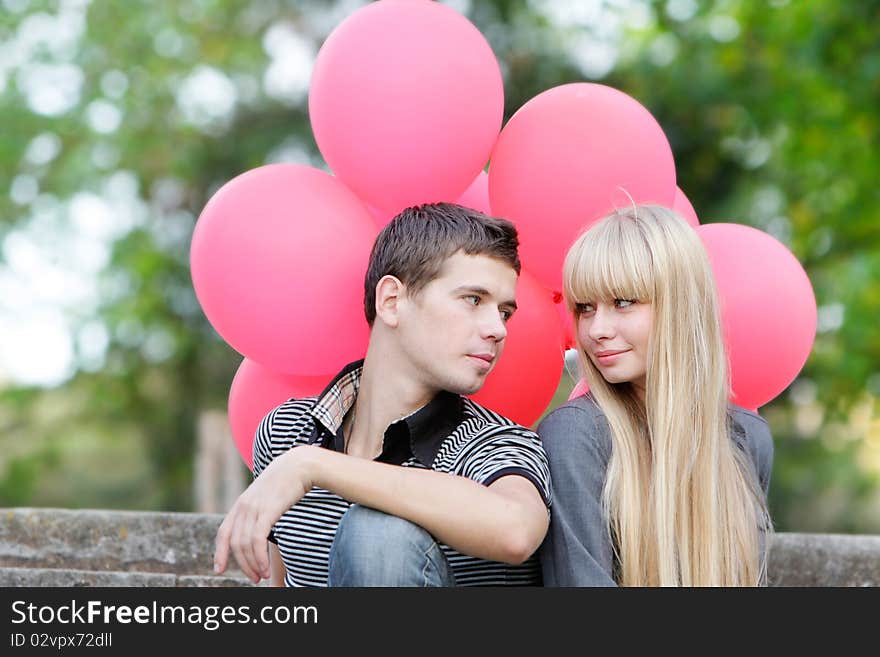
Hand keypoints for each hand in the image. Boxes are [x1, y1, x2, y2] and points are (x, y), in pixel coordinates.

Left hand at [213, 446, 315, 582]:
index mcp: (241, 504)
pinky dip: (259, 558)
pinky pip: (257, 540)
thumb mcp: (267, 495)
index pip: (223, 532)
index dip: (219, 553)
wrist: (299, 465)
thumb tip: (261, 525)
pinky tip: (265, 567)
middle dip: (242, 564)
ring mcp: (254, 508)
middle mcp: (243, 507)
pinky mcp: (267, 511)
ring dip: (252, 565)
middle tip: (253, 578)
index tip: (219, 569)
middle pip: (234, 543)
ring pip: (245, 545)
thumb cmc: (287, 481)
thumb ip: (260, 509)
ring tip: (261, 576)